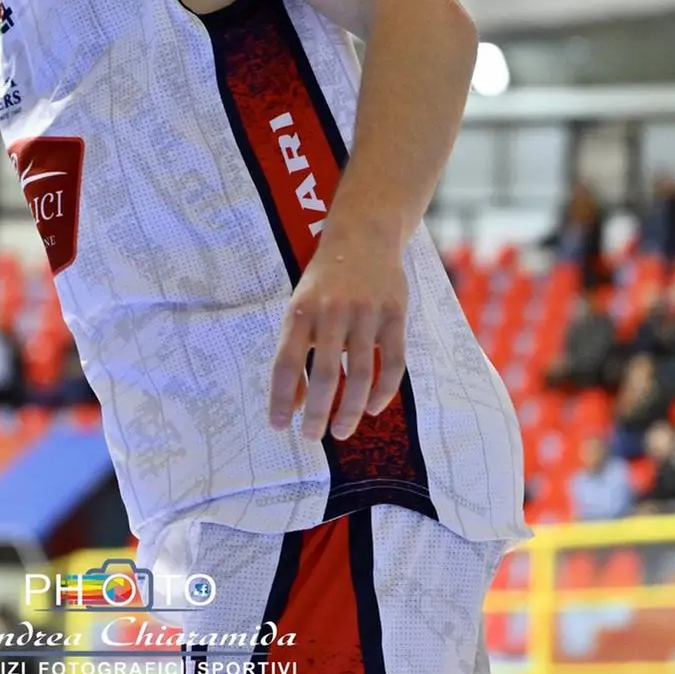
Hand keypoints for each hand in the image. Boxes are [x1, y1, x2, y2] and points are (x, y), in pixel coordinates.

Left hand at [268, 235, 407, 441]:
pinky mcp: (395, 314)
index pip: (287, 362)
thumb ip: (295, 352)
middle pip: (325, 373)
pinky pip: (393, 362)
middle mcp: (332, 312)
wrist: (363, 235)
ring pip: (361, 373)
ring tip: (341, 431)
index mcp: (301, 311)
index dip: (282, 398)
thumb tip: (293, 405)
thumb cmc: (324, 282)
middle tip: (312, 438)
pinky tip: (373, 409)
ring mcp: (366, 313)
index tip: (279, 427)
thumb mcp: (300, 308)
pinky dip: (383, 391)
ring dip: (350, 410)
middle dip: (318, 413)